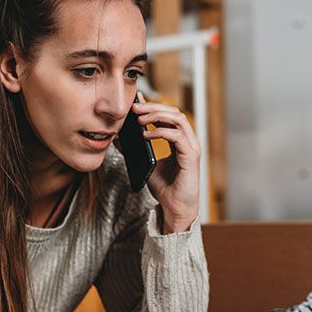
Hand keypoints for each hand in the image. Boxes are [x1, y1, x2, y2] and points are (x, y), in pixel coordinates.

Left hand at [132, 93, 200, 233]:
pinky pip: (177, 136)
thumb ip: (136, 149)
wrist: (175, 208)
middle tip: (135, 108)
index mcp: (180, 141)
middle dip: (153, 108)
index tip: (135, 104)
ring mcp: (191, 148)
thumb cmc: (165, 188)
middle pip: (174, 113)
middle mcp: (188, 141)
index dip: (153, 107)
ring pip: (178, 119)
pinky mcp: (191, 157)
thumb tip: (119, 136)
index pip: (168, 116)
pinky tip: (146, 135)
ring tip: (140, 119)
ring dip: (157, 116)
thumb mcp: (146, 163)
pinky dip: (161, 132)